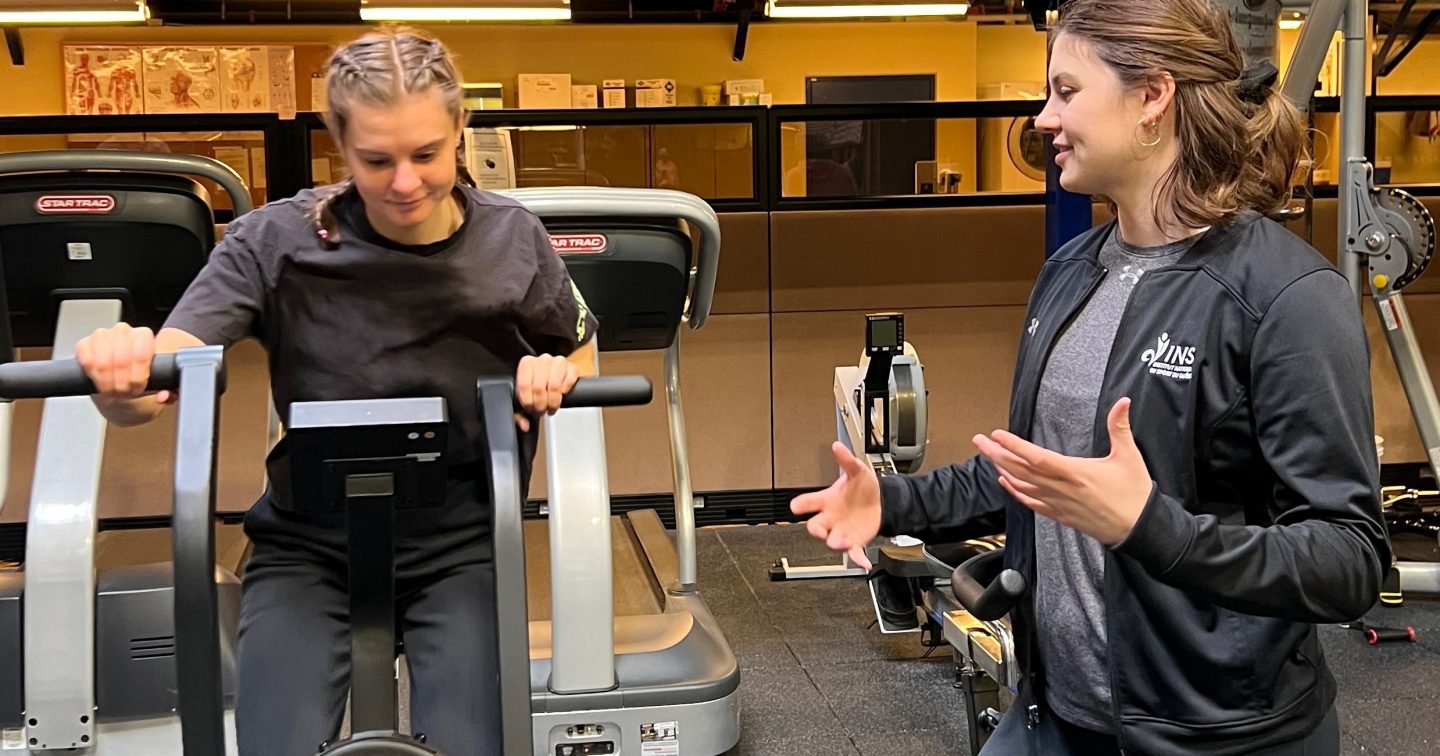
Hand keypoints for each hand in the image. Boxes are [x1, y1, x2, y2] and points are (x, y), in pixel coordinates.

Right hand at [74, 324, 173, 403]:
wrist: (120, 382)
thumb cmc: (140, 380)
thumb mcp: (159, 386)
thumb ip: (168, 391)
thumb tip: (164, 396)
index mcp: (144, 336)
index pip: (141, 354)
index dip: (138, 377)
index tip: (137, 388)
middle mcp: (123, 331)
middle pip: (121, 360)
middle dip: (122, 383)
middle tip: (125, 393)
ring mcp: (102, 335)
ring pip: (102, 363)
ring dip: (107, 382)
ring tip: (113, 390)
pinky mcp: (83, 344)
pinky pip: (86, 361)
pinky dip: (93, 377)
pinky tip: (100, 382)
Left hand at [514, 354, 578, 431]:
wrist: (551, 376)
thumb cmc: (536, 386)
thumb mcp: (523, 398)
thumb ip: (519, 414)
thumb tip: (524, 425)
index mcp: (526, 363)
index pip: (524, 385)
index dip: (528, 402)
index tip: (530, 409)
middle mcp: (542, 359)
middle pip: (539, 387)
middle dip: (540, 404)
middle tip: (541, 411)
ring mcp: (558, 362)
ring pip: (554, 385)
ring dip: (553, 401)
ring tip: (551, 407)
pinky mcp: (572, 367)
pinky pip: (569, 380)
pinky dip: (565, 390)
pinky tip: (562, 394)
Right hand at [789, 442, 881, 569]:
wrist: (881, 502)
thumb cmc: (863, 489)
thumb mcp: (857, 471)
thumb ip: (846, 460)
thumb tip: (837, 446)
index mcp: (827, 501)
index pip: (809, 501)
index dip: (801, 504)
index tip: (795, 506)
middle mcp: (831, 518)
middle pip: (815, 526)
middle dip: (815, 529)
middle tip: (817, 530)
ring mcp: (842, 531)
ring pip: (833, 540)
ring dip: (836, 542)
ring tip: (843, 541)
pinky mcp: (855, 542)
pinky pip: (854, 554)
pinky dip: (858, 560)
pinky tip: (863, 563)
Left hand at [973, 398, 1151, 544]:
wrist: (1139, 530)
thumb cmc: (1135, 494)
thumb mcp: (1129, 456)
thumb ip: (1120, 427)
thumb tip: (1123, 402)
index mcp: (1076, 473)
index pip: (1036, 457)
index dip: (1014, 446)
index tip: (997, 434)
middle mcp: (1062, 489)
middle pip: (1021, 471)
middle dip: (997, 454)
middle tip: (980, 441)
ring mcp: (1058, 504)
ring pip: (1022, 487)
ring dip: (1002, 470)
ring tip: (988, 456)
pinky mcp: (1060, 515)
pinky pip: (1030, 503)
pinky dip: (1014, 492)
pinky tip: (1004, 482)